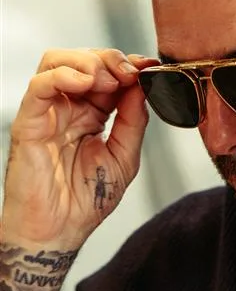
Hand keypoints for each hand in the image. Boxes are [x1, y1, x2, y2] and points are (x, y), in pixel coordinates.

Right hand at [2, 49, 158, 247]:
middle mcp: (68, 108)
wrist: (60, 232)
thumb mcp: (124, 157)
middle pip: (82, 59)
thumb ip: (134, 121)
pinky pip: (40, 86)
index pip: (107, 73)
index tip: (150, 66)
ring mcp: (48, 113)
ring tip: (109, 79)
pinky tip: (86, 82)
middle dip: (111, 59)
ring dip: (87, 61)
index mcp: (92, 113)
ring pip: (57, 61)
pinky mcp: (29, 121)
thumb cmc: (86, 201)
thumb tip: (143, 85)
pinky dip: (63, 75)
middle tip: (130, 72)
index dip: (128, 65)